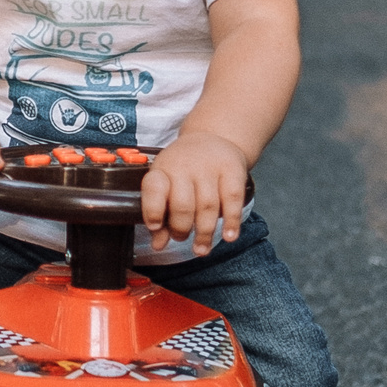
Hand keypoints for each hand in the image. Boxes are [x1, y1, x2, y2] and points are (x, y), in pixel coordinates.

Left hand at [139, 130, 250, 255]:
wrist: (213, 138)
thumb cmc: (184, 169)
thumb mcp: (167, 185)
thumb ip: (161, 215)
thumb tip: (158, 245)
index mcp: (162, 169)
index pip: (154, 188)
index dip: (153, 210)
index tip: (155, 227)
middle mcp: (184, 166)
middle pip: (182, 204)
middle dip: (181, 228)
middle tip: (181, 239)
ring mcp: (209, 167)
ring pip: (207, 205)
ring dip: (205, 232)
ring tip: (201, 249)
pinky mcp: (233, 169)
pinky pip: (233, 199)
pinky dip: (232, 221)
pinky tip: (229, 236)